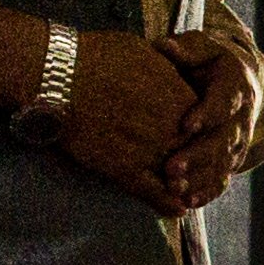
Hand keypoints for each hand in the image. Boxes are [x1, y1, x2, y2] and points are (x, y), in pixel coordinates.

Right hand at [45, 26, 213, 214]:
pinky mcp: (126, 170)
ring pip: (179, 176)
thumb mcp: (143, 52)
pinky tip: (177, 212)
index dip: (197, 132)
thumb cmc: (96, 56)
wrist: (60, 77)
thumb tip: (171, 70)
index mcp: (181, 97)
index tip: (190, 136)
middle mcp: (172, 127)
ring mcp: (151, 150)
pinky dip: (167, 205)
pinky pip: (155, 194)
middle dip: (194, 161)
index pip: (203, 123)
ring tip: (187, 192)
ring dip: (186, 186)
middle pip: (195, 152)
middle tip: (192, 169)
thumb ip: (165, 69)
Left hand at [155, 39, 263, 212]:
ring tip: (174, 190)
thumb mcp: (201, 47)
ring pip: (222, 163)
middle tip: (171, 168)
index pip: (225, 101)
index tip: (186, 126)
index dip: (207, 114)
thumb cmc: (208, 60)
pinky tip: (188, 203)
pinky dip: (207, 192)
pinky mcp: (232, 158)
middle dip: (198, 156)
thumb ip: (186, 49)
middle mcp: (242, 116)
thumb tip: (165, 48)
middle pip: (224, 139)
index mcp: (236, 86)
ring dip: (199, 179)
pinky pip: (222, 178)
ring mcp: (239, 141)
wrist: (235, 80)